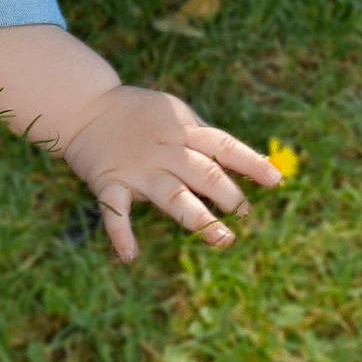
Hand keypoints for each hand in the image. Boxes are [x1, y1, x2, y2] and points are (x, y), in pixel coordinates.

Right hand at [61, 84, 282, 262]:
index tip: (275, 181)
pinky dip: (120, 233)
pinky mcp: (109, 181)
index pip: (224, 146)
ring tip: (223, 240)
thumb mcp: (175, 114)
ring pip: (173, 195)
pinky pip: (115, 210)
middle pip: (203, 173)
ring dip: (199, 219)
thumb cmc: (139, 114)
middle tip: (245, 214)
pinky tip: (130, 256)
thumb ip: (204, 138)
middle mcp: (165, 150)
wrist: (85, 106)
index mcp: (183, 131)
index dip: (251, 163)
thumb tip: (244, 166)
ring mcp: (137, 168)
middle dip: (228, 194)